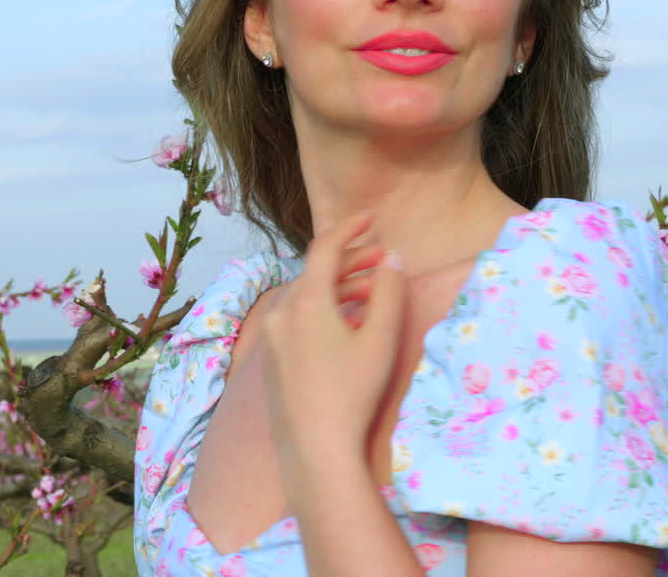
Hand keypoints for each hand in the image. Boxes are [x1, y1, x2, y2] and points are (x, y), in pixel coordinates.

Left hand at [260, 212, 406, 488]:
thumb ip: (389, 291)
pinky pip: (299, 320)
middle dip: (351, 260)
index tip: (372, 218)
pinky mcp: (274, 360)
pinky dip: (324, 310)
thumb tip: (393, 258)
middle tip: (384, 257)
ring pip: (307, 297)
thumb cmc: (352, 392)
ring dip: (340, 287)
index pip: (325, 248)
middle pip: (316, 272)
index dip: (349, 228)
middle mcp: (283, 312)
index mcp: (306, 300)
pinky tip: (348, 324)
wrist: (315, 448)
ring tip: (373, 291)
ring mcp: (274, 338)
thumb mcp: (380, 338)